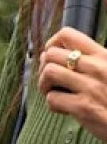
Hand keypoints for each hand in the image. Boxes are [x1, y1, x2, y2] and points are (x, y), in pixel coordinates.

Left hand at [38, 27, 106, 142]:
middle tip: (50, 80)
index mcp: (104, 56)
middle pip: (51, 54)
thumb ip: (93, 61)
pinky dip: (52, 104)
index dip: (51, 44)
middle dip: (43, 67)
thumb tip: (64, 54)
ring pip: (49, 72)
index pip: (68, 35)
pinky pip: (53, 99)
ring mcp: (90, 87)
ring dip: (44, 84)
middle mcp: (97, 68)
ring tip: (53, 92)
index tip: (51, 57)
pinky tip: (63, 108)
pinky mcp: (84, 107)